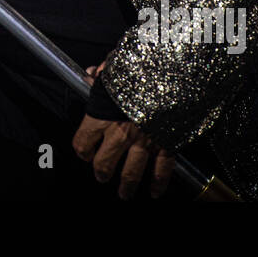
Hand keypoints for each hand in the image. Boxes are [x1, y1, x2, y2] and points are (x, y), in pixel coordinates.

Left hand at [73, 63, 175, 198]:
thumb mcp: (116, 63)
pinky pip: (162, 170)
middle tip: (101, 176)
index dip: (82, 149)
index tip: (84, 151)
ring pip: (131, 173)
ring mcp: (144, 141)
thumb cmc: (143, 64)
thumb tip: (90, 74)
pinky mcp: (167, 144)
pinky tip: (155, 192)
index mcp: (102, 114)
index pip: (83, 142)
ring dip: (126, 186)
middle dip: (101, 172)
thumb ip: (102, 73)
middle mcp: (120, 132)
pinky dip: (159, 184)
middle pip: (103, 163)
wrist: (175, 69)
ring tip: (124, 193)